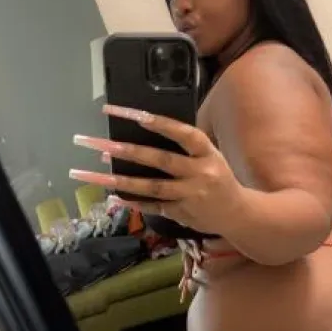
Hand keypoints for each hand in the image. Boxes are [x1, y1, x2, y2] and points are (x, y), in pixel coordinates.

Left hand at [70, 104, 241, 233]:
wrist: (239, 214)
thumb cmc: (219, 178)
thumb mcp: (211, 156)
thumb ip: (186, 147)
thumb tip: (146, 130)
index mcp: (208, 154)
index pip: (184, 134)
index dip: (161, 124)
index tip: (135, 115)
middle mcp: (200, 174)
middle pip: (161, 160)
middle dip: (126, 151)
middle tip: (96, 143)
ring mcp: (190, 195)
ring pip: (151, 187)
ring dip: (120, 181)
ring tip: (92, 173)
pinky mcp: (182, 213)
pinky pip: (153, 206)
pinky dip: (133, 202)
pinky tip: (112, 196)